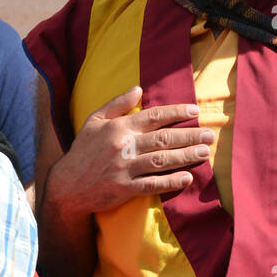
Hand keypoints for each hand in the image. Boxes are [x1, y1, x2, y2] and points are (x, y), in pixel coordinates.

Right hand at [45, 85, 213, 217]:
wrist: (66, 186)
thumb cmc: (83, 151)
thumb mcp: (94, 120)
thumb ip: (117, 103)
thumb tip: (139, 88)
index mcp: (119, 127)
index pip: (154, 116)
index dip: (177, 112)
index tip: (195, 111)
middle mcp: (124, 146)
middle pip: (163, 138)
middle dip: (189, 135)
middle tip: (210, 135)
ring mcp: (124, 168)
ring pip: (161, 160)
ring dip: (186, 156)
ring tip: (205, 153)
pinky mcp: (124, 189)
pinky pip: (152, 184)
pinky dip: (170, 181)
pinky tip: (187, 178)